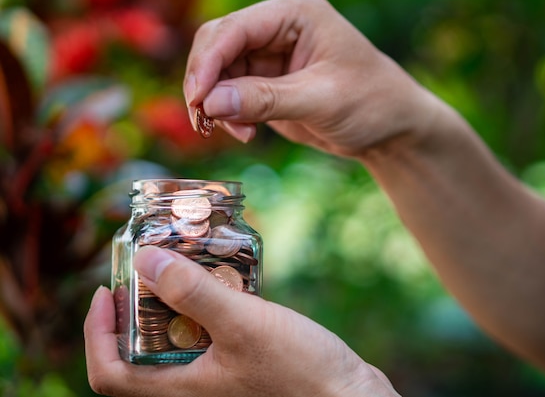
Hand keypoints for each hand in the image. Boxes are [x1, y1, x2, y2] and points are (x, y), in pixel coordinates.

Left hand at [84, 246, 398, 396]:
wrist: (347, 394)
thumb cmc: (298, 370)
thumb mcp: (243, 324)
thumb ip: (194, 293)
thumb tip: (145, 261)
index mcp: (181, 388)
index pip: (110, 374)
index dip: (97, 333)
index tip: (106, 289)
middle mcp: (191, 386)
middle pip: (138, 351)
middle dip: (134, 306)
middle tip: (146, 266)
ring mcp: (215, 376)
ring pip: (172, 339)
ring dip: (169, 302)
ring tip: (182, 265)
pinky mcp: (237, 364)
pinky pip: (204, 334)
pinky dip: (201, 307)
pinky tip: (222, 281)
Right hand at [184, 0, 437, 157]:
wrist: (389, 128)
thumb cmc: (370, 102)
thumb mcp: (321, 100)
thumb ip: (266, 99)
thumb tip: (211, 103)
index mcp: (296, 12)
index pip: (236, 28)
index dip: (209, 62)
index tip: (198, 99)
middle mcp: (278, 25)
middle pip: (218, 44)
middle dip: (206, 82)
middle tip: (205, 120)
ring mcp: (269, 52)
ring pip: (219, 71)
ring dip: (217, 103)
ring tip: (237, 131)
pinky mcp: (266, 79)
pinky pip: (230, 92)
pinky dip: (229, 113)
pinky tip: (246, 133)